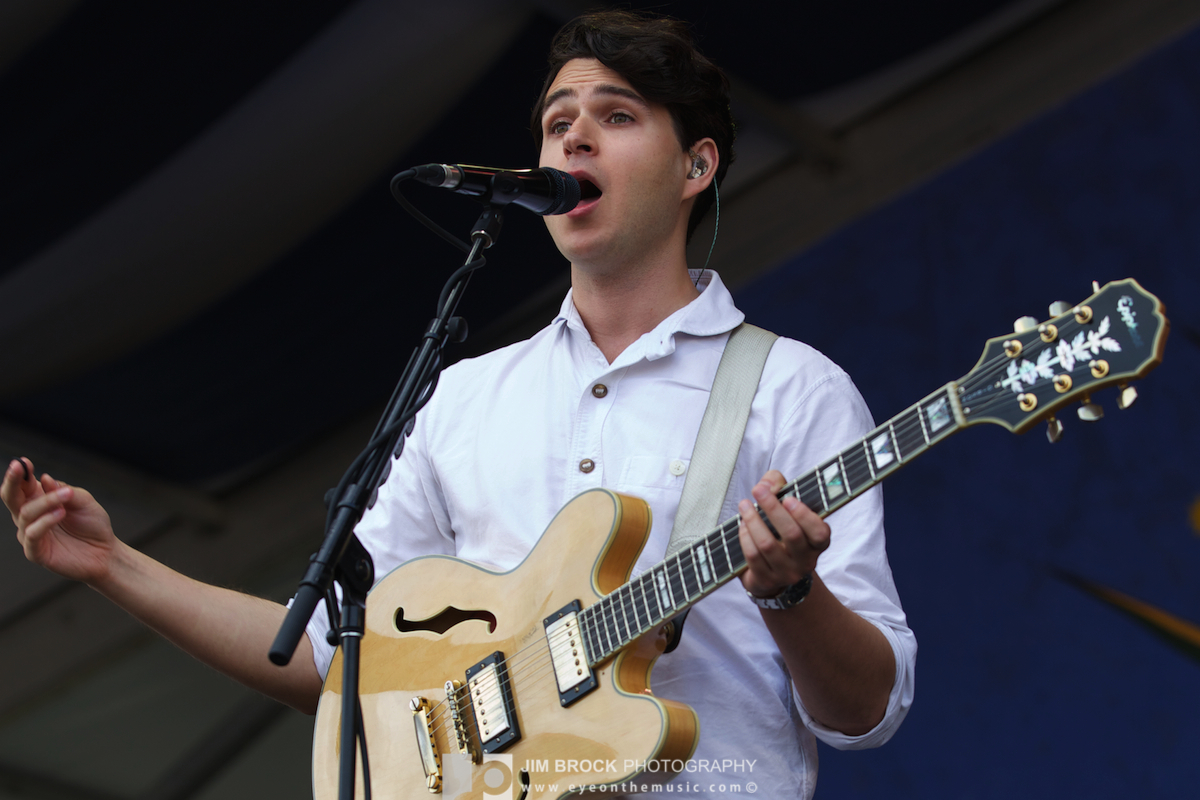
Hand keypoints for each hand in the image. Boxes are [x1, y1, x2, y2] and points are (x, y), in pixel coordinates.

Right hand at [3, 458, 117, 584]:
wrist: (105, 552)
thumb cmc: (92, 524)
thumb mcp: (84, 501)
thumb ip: (64, 489)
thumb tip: (44, 479)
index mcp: (39, 501)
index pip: (22, 485)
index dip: (20, 473)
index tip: (22, 462)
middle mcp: (30, 517)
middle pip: (11, 498)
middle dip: (12, 481)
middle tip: (19, 467)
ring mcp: (30, 534)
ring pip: (26, 513)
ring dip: (46, 501)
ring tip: (66, 495)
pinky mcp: (35, 552)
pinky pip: (32, 534)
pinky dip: (45, 521)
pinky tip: (61, 513)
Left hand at [737, 470, 829, 599]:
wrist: (770, 572)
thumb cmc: (779, 530)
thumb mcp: (784, 504)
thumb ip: (778, 485)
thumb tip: (767, 485)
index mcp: (817, 543)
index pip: (820, 533)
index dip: (805, 516)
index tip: (788, 499)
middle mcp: (806, 561)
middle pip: (791, 534)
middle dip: (772, 509)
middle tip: (758, 490)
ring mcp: (786, 573)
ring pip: (768, 545)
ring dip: (753, 521)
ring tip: (744, 505)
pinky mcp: (767, 580)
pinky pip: (753, 556)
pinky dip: (745, 537)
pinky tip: (742, 525)